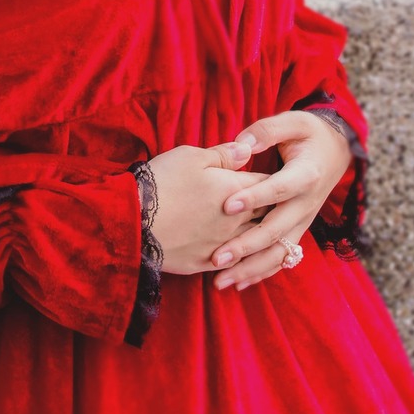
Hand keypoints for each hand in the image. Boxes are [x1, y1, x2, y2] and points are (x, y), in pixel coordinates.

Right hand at [144, 141, 271, 275]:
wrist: (134, 220)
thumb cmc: (162, 182)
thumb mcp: (191, 156)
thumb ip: (224, 155)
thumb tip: (248, 150)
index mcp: (236, 189)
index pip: (268, 183)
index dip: (274, 178)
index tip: (279, 176)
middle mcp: (237, 220)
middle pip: (268, 214)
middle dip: (274, 207)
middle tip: (280, 202)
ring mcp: (224, 244)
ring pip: (256, 242)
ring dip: (264, 236)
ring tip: (267, 230)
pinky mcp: (207, 263)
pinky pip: (235, 263)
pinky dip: (243, 259)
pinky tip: (244, 256)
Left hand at [209, 111, 353, 291]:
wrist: (337, 150)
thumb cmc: (308, 133)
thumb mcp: (293, 121)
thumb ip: (267, 130)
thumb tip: (242, 144)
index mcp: (306, 174)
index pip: (279, 189)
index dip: (255, 197)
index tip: (228, 205)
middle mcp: (306, 203)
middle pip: (276, 229)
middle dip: (246, 246)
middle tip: (217, 257)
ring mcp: (303, 220)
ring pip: (278, 252)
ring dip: (250, 268)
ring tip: (221, 281)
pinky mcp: (298, 230)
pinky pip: (282, 257)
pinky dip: (261, 272)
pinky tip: (238, 282)